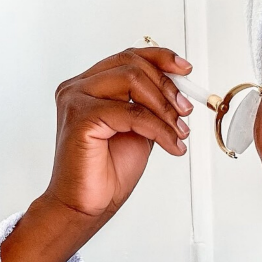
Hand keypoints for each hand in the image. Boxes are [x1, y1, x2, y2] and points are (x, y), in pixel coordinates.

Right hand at [48, 45, 193, 220]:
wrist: (84, 204)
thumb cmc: (106, 172)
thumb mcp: (139, 130)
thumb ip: (150, 107)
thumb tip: (178, 92)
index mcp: (90, 86)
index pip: (127, 57)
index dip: (160, 58)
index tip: (184, 70)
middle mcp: (79, 87)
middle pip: (132, 64)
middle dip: (167, 88)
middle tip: (184, 112)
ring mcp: (76, 99)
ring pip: (132, 81)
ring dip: (164, 108)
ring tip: (177, 132)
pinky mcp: (81, 117)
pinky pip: (131, 112)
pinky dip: (158, 129)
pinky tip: (170, 145)